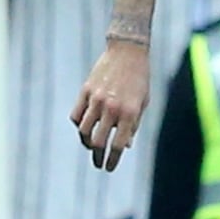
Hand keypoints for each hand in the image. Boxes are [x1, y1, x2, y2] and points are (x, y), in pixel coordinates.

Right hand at [71, 36, 151, 167]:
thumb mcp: (142, 103)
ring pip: (84, 131)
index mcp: (129, 113)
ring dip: (86, 142)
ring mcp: (97, 99)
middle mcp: (112, 108)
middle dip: (98, 157)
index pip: (117, 146)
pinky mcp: (86, 91)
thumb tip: (124, 146)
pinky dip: (79, 125)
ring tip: (91, 146)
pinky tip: (84, 128)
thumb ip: (133, 125)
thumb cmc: (140, 78)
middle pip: (99, 142)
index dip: (112, 161)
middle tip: (98, 163)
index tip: (109, 168)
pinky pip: (76, 115)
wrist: (128, 51)